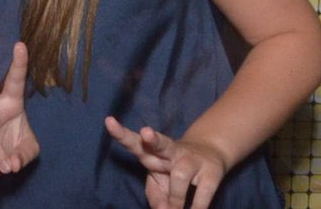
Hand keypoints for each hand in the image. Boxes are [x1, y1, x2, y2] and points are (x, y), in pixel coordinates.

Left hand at [103, 117, 227, 208]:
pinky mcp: (212, 173)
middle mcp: (171, 151)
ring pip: (180, 175)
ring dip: (175, 198)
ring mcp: (193, 160)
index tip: (109, 121)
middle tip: (146, 133)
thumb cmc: (175, 170)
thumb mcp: (160, 183)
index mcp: (152, 152)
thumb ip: (155, 196)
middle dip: (152, 139)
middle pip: (160, 143)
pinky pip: (202, 193)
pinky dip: (196, 208)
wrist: (211, 154)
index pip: (134, 142)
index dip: (122, 134)